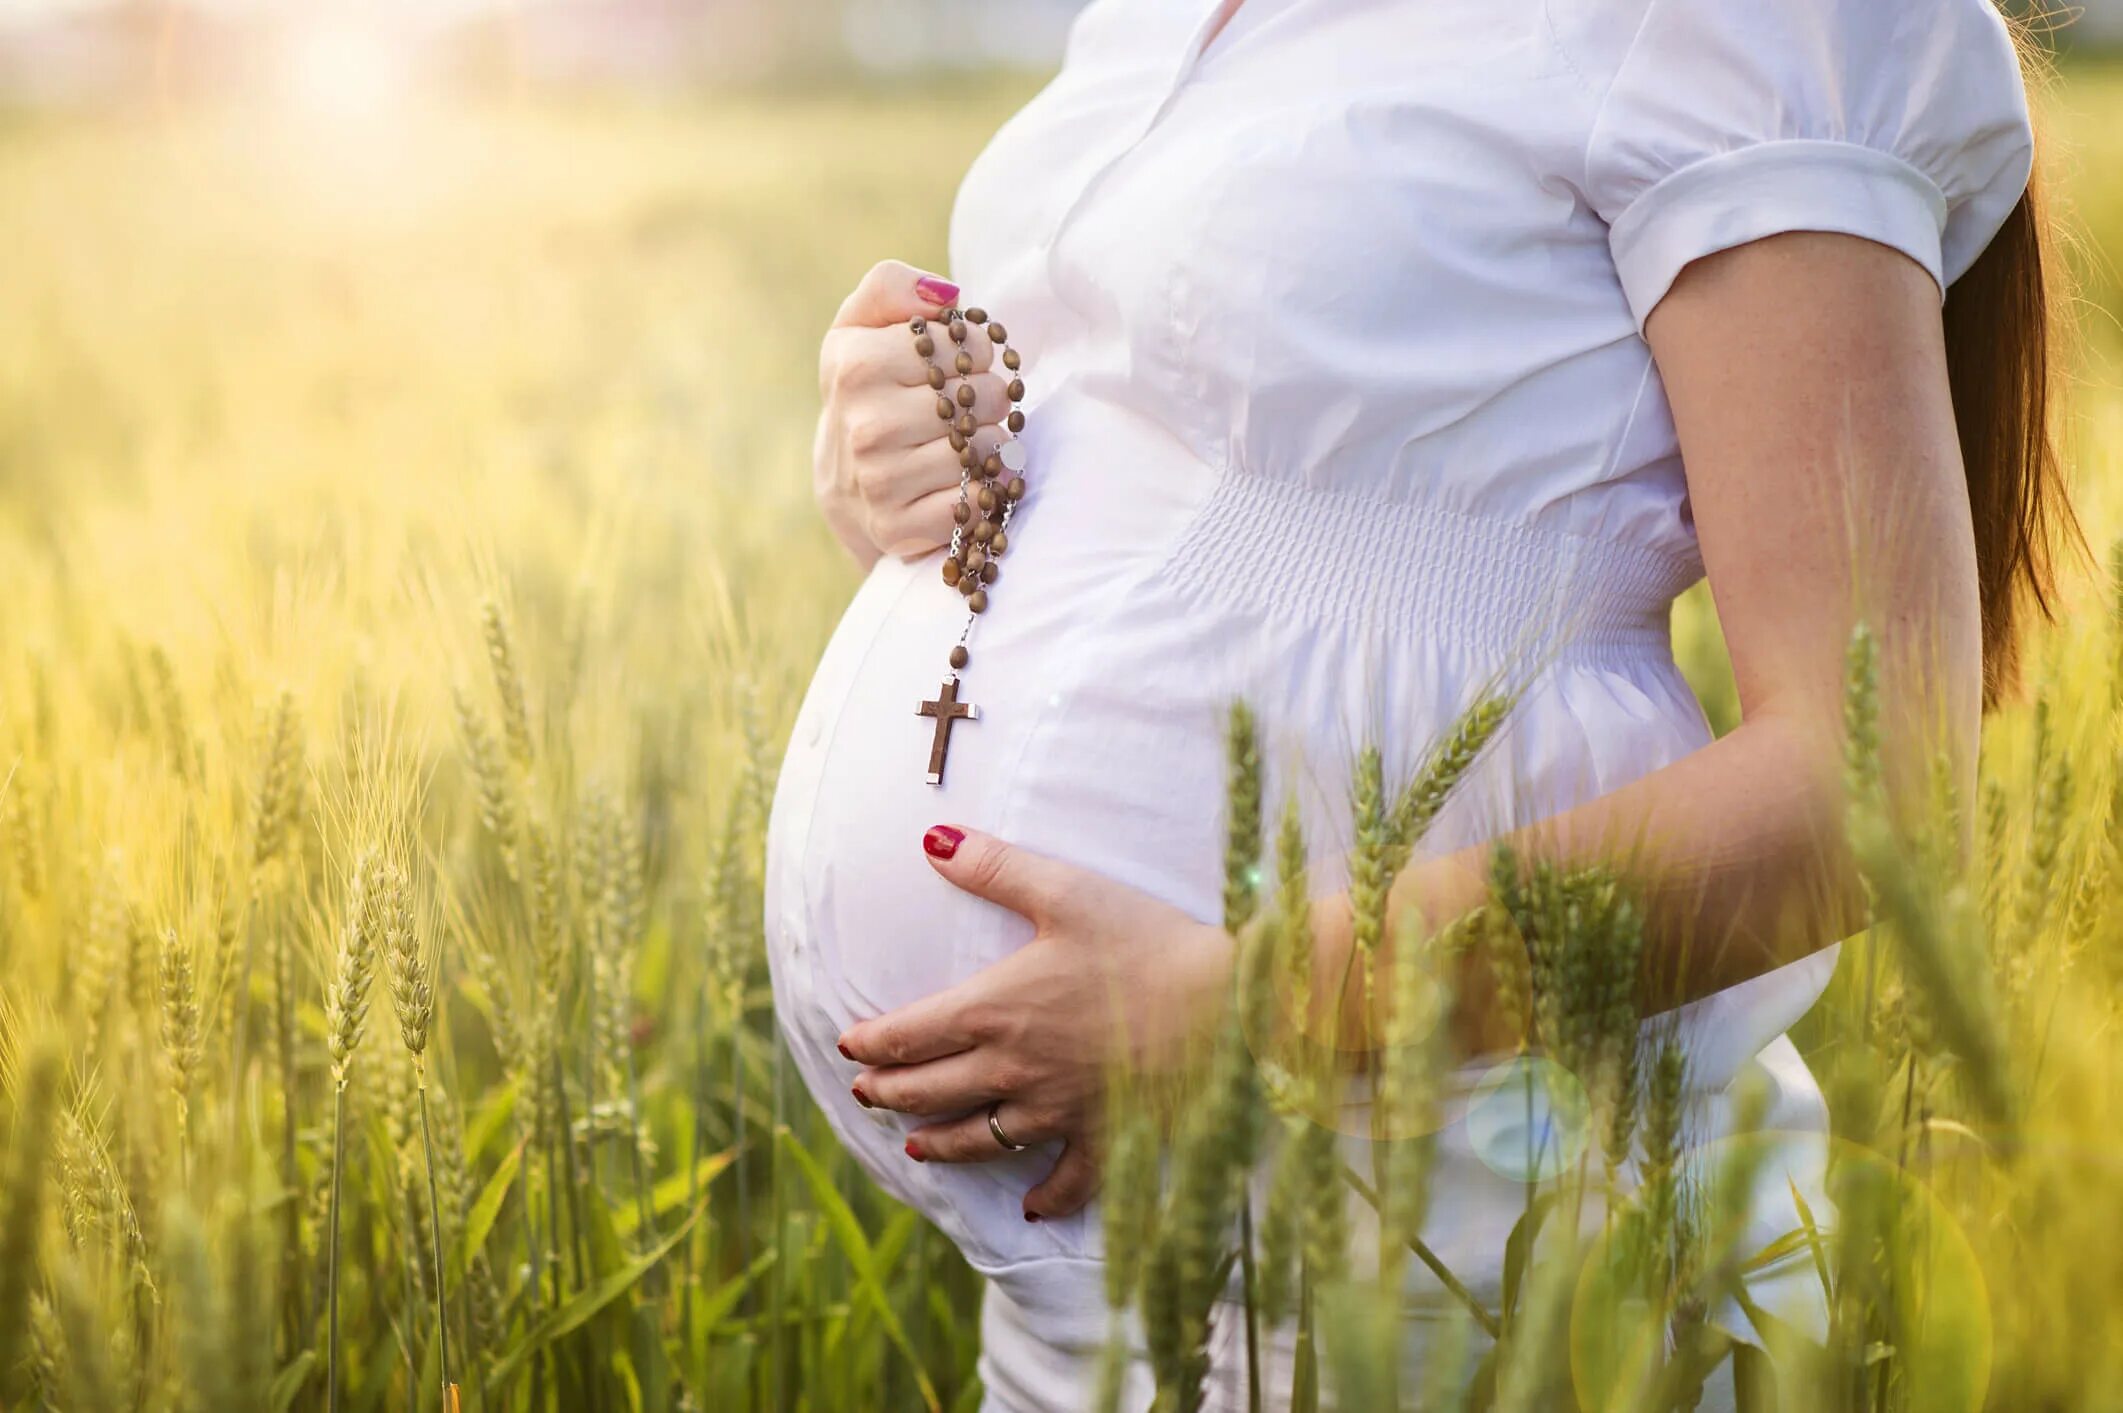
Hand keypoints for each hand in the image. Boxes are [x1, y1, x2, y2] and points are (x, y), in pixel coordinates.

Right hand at [813, 261, 1017, 569]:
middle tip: (967, 408)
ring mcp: (881, 481)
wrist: (845, 485)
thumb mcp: (861, 327)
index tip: (960, 364)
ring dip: (991, 448)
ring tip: (964, 445)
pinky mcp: (898, 528)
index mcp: (856, 364)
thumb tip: (943, 293)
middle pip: (987, 397)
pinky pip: (977, 503)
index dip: (978, 351)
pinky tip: (962, 485)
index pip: (967, 344)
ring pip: (989, 450)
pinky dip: (983, 494)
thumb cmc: (867, 392)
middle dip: (991, 399)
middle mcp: (866, 424)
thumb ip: (891, 287)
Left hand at [836, 826, 1234, 1220]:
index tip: (850, 1042)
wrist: (1225, 1006)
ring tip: (916, 1148)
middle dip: (889, 1092)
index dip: (872, 1040)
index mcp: (995, 1009)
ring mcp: (1056, 1110)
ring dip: (939, 1145)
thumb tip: (933, 839)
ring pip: (978, 1140)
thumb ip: (995, 868)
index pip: (910, 1034)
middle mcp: (1013, 1069)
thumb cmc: (1145, 942)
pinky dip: (1044, 1197)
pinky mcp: (1104, 1137)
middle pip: (930, 1091)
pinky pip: (1065, 1181)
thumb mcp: (1066, 891)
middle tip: (865, 1092)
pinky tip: (1030, 1210)